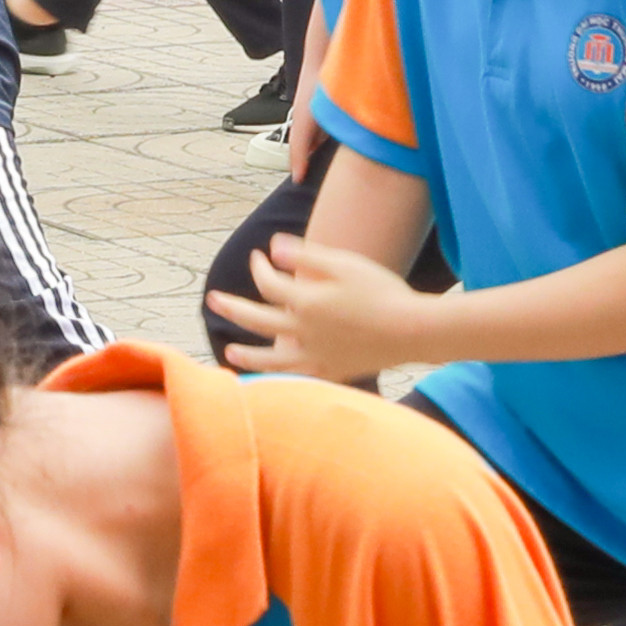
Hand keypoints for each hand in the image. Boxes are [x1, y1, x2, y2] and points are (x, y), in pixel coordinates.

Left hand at [208, 224, 428, 384]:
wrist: (413, 330)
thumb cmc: (382, 291)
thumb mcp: (344, 264)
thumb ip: (307, 257)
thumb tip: (273, 248)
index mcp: (306, 301)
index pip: (268, 282)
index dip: (259, 267)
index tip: (260, 256)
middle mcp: (304, 331)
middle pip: (256, 319)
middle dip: (232, 307)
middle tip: (212, 299)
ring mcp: (316, 356)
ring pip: (271, 358)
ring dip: (248, 354)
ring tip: (230, 351)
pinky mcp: (332, 372)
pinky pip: (296, 377)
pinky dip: (279, 376)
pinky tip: (273, 376)